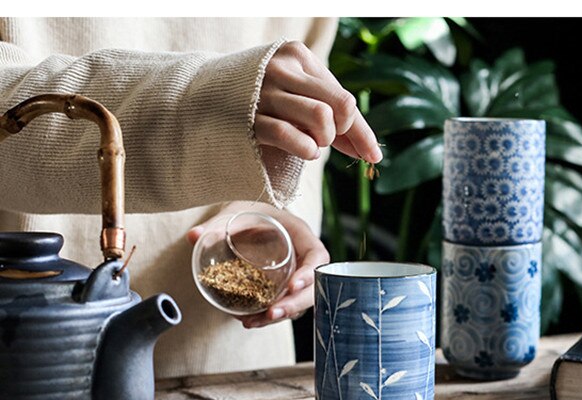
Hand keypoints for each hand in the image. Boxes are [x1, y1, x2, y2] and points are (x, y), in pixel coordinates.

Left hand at [187, 202, 329, 327]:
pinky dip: (270, 316)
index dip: (311, 274)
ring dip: (281, 315)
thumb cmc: (249, 210)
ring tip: (254, 322)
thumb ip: (217, 224)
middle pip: (313, 286)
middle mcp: (304, 257)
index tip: (292, 286)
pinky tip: (250, 321)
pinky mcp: (285, 287)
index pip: (318, 257)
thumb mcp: (235, 213)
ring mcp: (297, 275)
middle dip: (294, 304)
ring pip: (300, 301)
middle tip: (272, 313)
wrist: (249, 217)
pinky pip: (285, 304)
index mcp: (301, 235)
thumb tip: (193, 236)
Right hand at [256, 40, 382, 163]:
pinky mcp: (251, 119)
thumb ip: (330, 116)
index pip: (344, 96)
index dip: (362, 131)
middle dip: (343, 132)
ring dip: (323, 140)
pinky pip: (294, 137)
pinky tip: (304, 150)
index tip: (374, 156)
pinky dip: (308, 150)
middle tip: (328, 140)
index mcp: (297, 56)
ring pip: (322, 118)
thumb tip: (370, 151)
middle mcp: (283, 69)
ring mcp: (265, 93)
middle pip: (341, 104)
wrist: (201, 101)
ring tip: (311, 144)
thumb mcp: (296, 95)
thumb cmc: (260, 102)